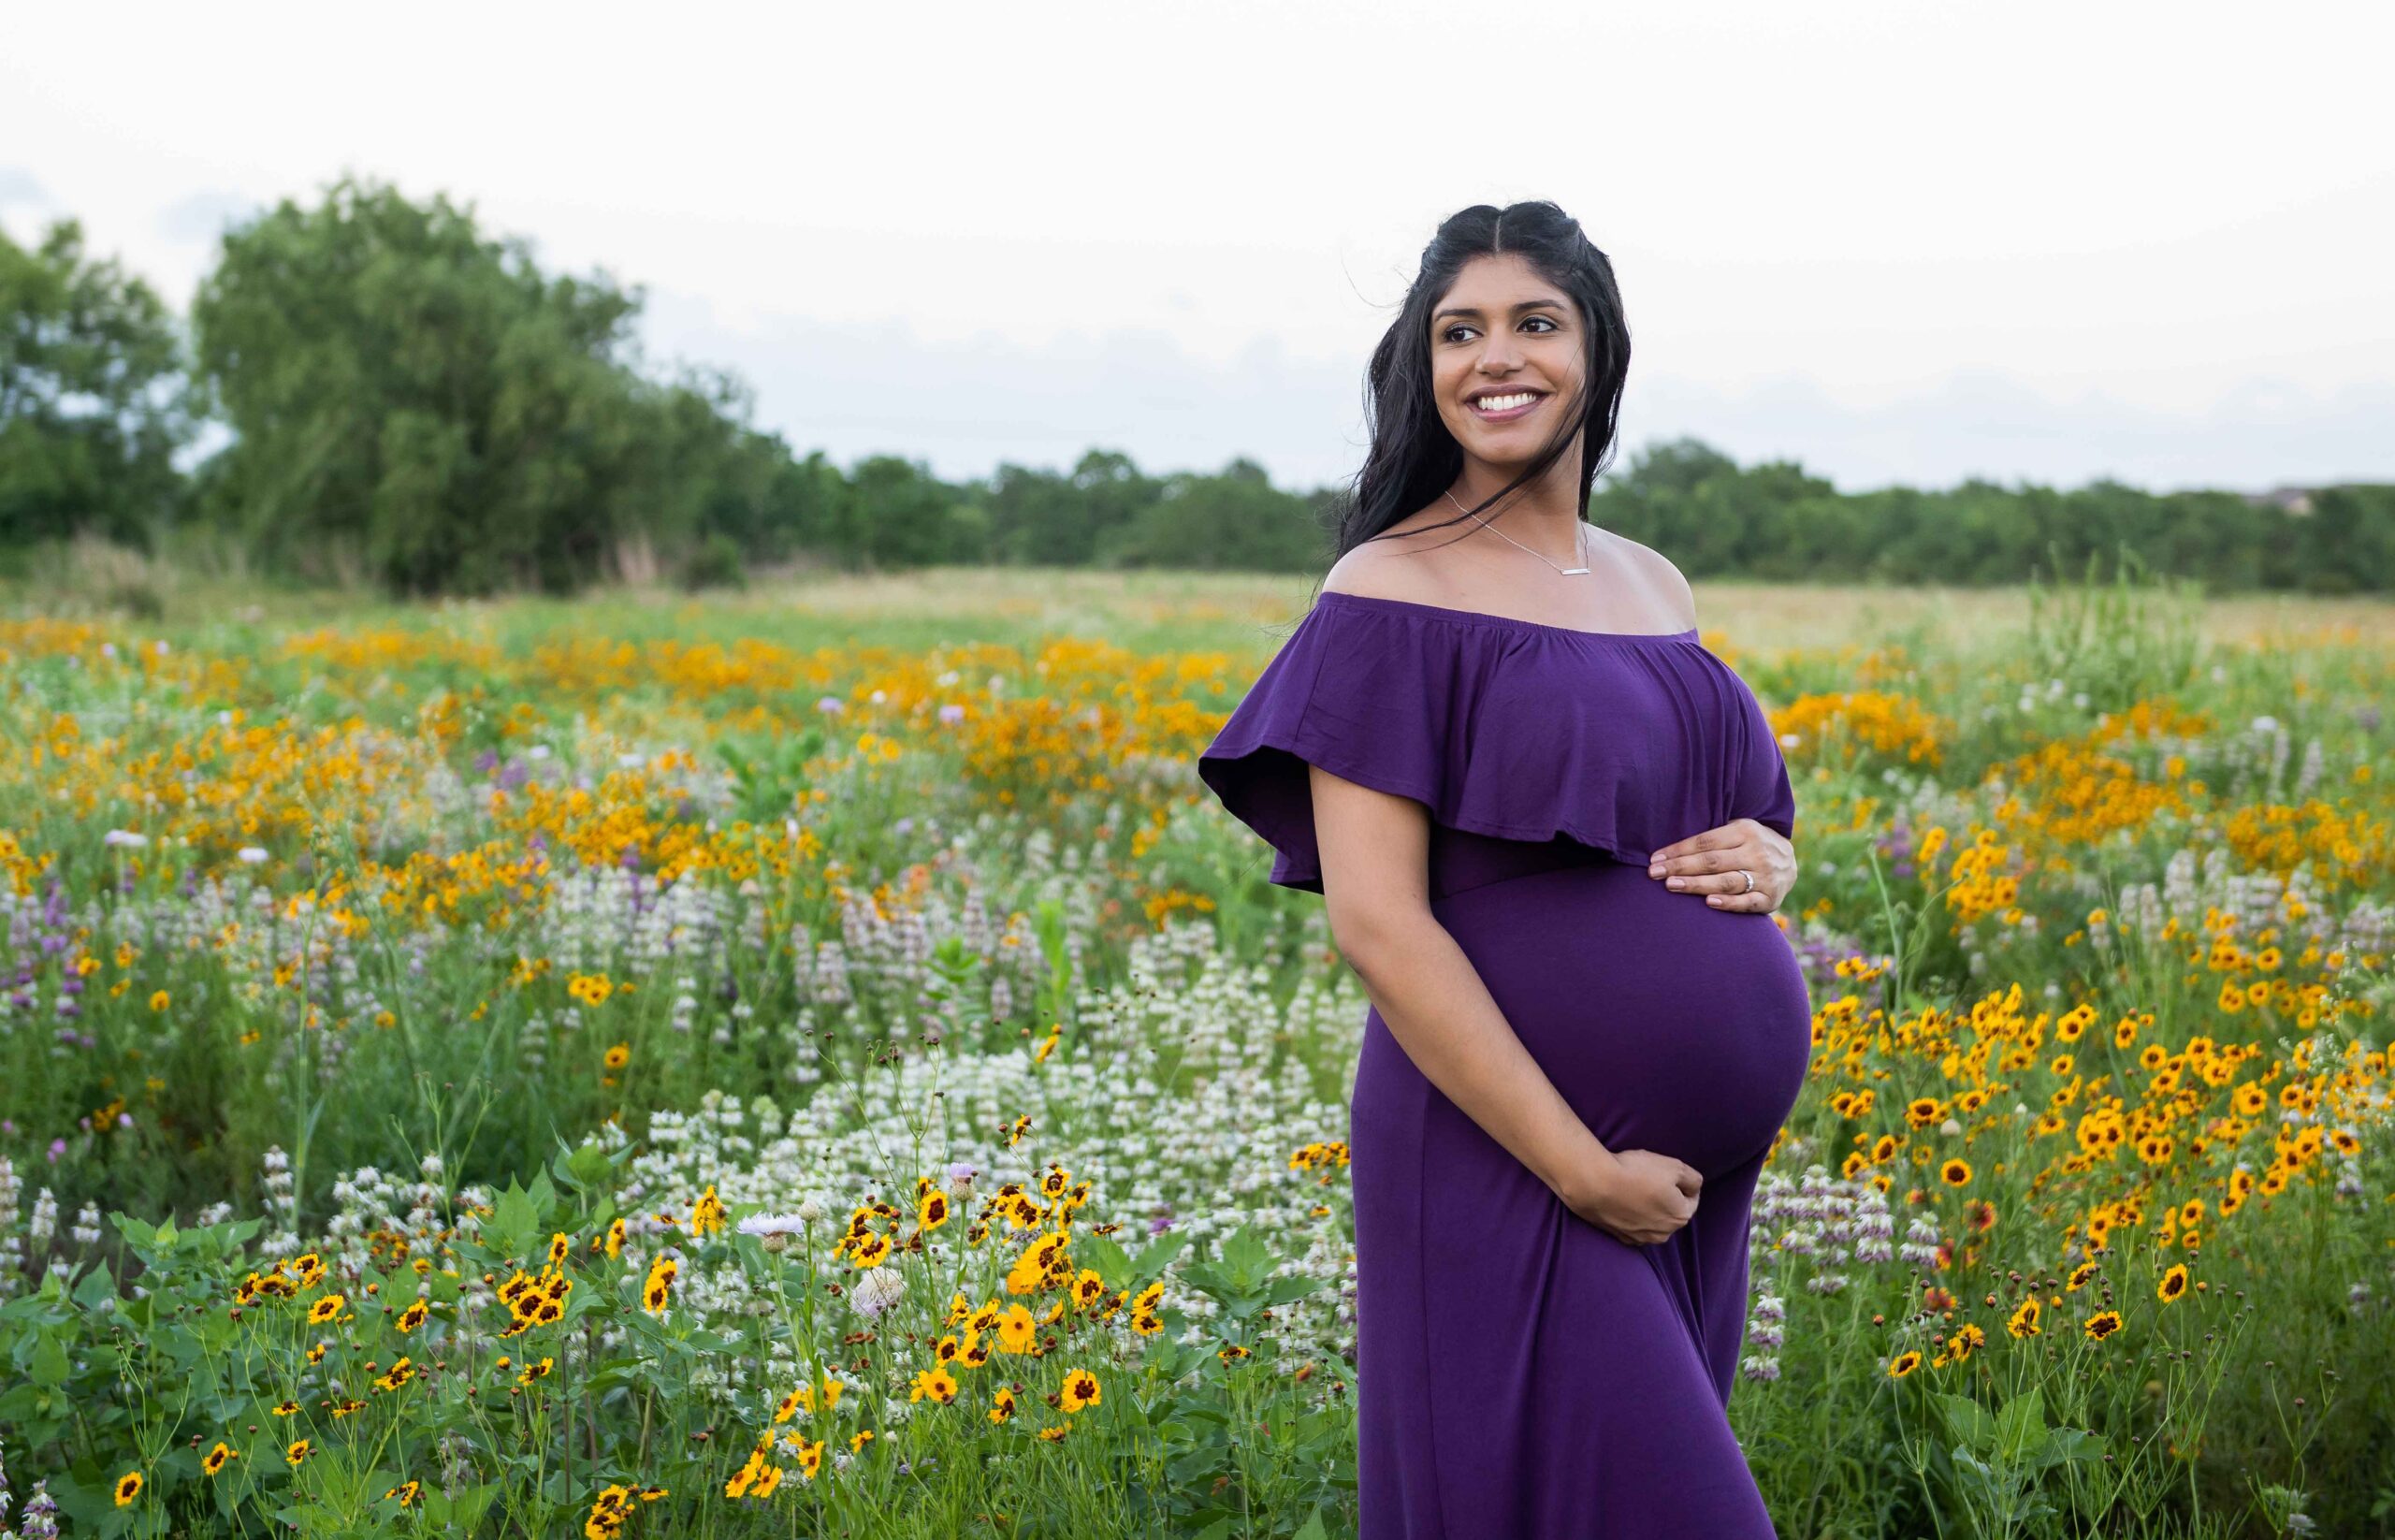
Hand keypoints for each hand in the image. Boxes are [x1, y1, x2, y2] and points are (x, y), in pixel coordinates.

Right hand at [1561, 1147, 1702, 1246]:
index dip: (1682, 1183)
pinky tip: (1621, 1200)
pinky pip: (1632, 1225)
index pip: (1692, 1199)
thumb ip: (1693, 1178)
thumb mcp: (1674, 1166)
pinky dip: (1630, 1215)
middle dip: (1665, 1197)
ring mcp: (1640, 1238)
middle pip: (1671, 1212)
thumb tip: (1694, 1186)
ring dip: (1648, 1208)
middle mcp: (1663, 1234)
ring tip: (1633, 1188)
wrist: (1594, 1184)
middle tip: (1649, 1178)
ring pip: (1652, 1221)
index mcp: (1680, 1217)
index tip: (1667, 1172)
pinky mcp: (1619, 1237)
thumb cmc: (1636, 1172)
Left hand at [1647, 818, 1794, 913]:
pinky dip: (1728, 903)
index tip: (1655, 859)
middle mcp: (1757, 853)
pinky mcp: (1770, 899)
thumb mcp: (1738, 829)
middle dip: (1681, 867)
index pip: (1706, 841)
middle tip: (1654, 874)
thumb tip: (1670, 846)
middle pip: (1712, 861)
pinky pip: (1747, 902)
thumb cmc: (1750, 844)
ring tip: (1672, 885)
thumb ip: (1713, 836)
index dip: (1679, 850)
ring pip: (1726, 882)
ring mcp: (1765, 877)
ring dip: (1697, 884)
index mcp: (1746, 831)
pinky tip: (1708, 902)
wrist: (1791, 861)